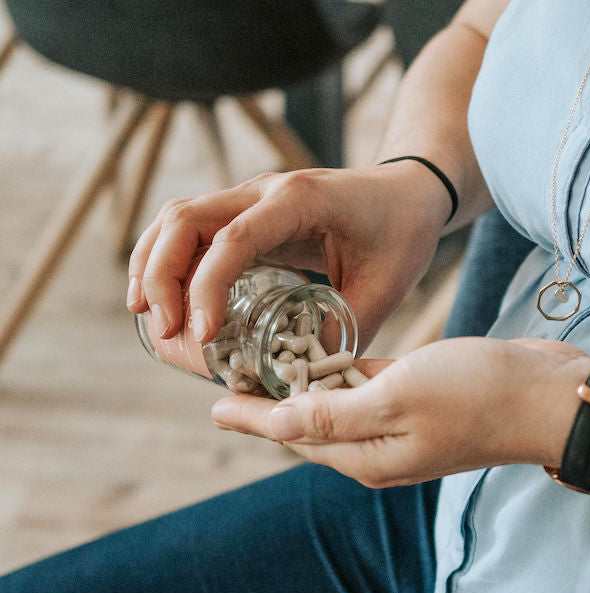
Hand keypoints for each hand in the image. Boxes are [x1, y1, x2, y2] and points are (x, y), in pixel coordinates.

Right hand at [126, 163, 451, 349]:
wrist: (411, 190)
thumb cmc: (403, 232)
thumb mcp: (385, 286)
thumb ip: (345, 331)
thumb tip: (301, 380)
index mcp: (300, 201)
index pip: (234, 238)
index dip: (208, 287)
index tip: (204, 335)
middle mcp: (266, 191)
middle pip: (185, 218)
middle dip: (163, 276)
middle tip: (166, 332)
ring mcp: (252, 197)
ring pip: (178, 219)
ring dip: (155, 266)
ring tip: (153, 321)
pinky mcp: (248, 212)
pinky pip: (193, 229)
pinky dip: (169, 261)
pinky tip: (165, 299)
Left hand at [211, 337, 589, 486]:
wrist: (549, 397)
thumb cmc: (477, 394)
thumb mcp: (396, 399)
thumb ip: (332, 414)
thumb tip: (271, 424)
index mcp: (367, 456)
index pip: (293, 438)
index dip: (251, 418)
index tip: (211, 401)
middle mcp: (379, 447)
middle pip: (310, 425)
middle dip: (270, 403)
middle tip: (233, 372)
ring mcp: (401, 425)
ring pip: (337, 404)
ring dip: (304, 385)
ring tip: (268, 358)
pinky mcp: (420, 399)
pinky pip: (368, 388)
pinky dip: (343, 372)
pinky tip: (325, 352)